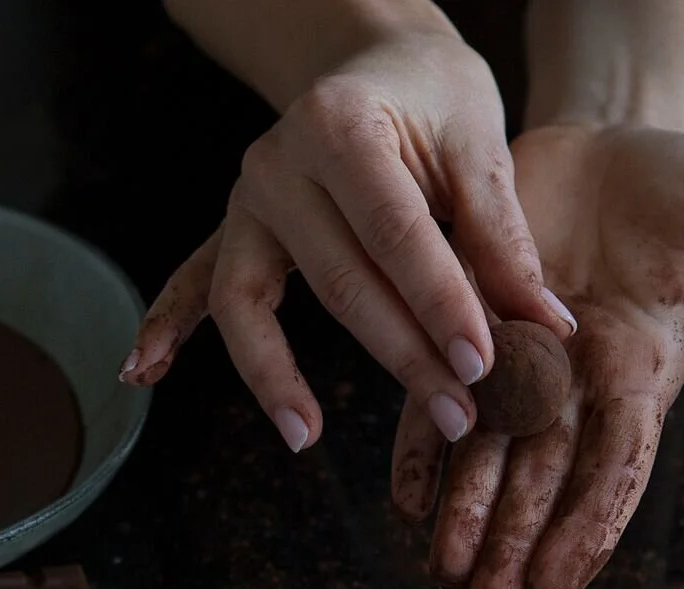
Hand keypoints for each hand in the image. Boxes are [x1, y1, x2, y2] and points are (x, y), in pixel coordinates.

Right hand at [120, 26, 575, 453]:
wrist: (370, 57)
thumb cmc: (431, 95)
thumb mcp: (478, 143)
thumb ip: (502, 237)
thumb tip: (543, 326)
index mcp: (340, 126)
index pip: (395, 234)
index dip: (441, 303)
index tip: (482, 363)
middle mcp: (276, 163)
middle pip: (338, 281)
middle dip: (399, 355)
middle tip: (455, 415)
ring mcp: (245, 200)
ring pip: (254, 301)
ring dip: (279, 376)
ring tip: (303, 435)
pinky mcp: (234, 229)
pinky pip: (195, 283)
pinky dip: (167, 326)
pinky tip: (140, 375)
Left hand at [398, 123, 683, 588]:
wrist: (615, 139)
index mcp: (640, 377)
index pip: (613, 471)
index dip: (583, 531)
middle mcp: (576, 386)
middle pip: (541, 479)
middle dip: (510, 546)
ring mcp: (520, 361)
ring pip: (488, 452)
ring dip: (465, 516)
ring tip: (440, 577)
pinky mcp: (470, 327)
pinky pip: (441, 396)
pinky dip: (423, 446)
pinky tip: (407, 502)